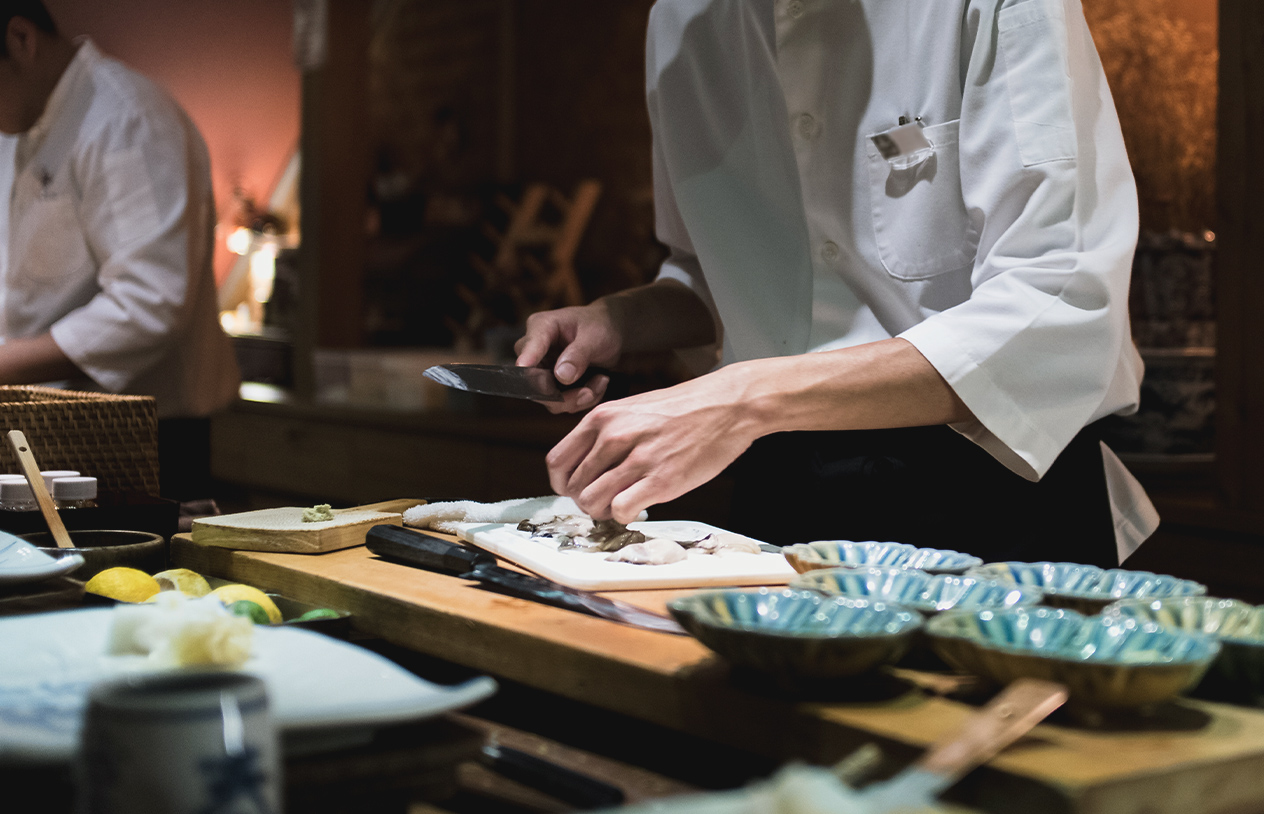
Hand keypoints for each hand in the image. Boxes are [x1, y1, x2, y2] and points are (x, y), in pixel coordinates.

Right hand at [515, 303, 621, 412]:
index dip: (527, 365)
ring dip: (578, 398)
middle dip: (565, 395)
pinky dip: (582, 399)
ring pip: (548, 399)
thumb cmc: (601, 326)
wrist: (611, 333)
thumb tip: (562, 376)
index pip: (527, 349)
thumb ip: (579, 354)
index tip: (534, 376)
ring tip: (601, 381)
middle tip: (591, 391)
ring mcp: (541, 370)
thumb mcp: (595, 336)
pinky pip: (560, 403)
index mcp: (540, 327)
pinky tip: (597, 383)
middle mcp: (534, 351)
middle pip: (533, 383)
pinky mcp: (550, 385)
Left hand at [546, 365, 757, 523]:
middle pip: (575, 487)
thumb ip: (606, 434)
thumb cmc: (683, 408)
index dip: (562, 483)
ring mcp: (637, 459)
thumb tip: (587, 467)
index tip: (574, 489)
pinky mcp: (662, 480)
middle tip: (605, 500)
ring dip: (603, 512)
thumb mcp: (632, 408)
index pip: (558, 462)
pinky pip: (621, 510)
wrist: (726, 405)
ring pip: (593, 503)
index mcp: (603, 418)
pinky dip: (624, 516)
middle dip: (586, 501)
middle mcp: (614, 436)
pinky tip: (639, 507)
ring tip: (620, 505)